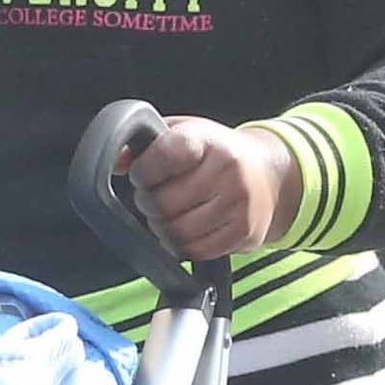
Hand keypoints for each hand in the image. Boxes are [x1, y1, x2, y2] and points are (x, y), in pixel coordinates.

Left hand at [128, 114, 297, 259]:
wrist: (269, 175)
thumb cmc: (217, 153)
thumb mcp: (185, 133)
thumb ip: (147, 144)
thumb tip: (115, 162)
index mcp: (208, 140)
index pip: (165, 156)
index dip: (144, 170)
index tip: (142, 174)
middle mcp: (227, 170)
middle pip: (164, 203)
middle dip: (148, 204)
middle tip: (153, 197)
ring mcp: (238, 204)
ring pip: (177, 232)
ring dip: (162, 228)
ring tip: (169, 214)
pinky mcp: (243, 232)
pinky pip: (195, 251)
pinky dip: (181, 245)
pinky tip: (185, 228)